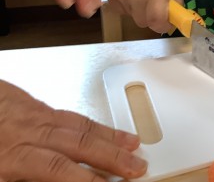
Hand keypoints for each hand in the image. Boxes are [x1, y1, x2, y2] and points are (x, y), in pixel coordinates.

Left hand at [0, 79, 146, 181]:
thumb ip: (17, 177)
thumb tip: (58, 177)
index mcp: (13, 157)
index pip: (60, 172)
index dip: (88, 181)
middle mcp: (29, 132)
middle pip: (79, 145)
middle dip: (113, 158)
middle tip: (138, 167)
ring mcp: (32, 114)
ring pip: (79, 124)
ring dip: (109, 136)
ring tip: (133, 145)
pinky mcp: (31, 103)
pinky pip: (68, 112)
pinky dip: (91, 121)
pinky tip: (102, 128)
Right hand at [107, 0, 181, 32]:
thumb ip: (176, 3)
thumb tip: (176, 20)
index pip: (157, 23)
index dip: (165, 25)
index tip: (168, 20)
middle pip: (144, 23)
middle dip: (153, 18)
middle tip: (157, 6)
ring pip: (132, 17)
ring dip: (141, 12)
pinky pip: (122, 11)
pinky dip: (129, 7)